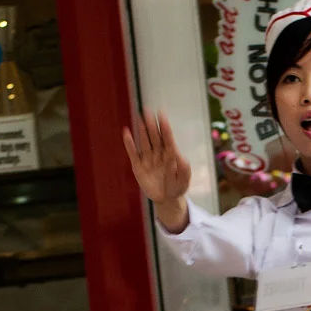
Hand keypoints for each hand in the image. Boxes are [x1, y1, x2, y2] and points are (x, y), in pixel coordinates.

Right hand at [123, 108, 195, 233]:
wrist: (166, 199)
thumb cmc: (177, 188)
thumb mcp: (184, 182)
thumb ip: (184, 171)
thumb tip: (182, 159)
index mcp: (170, 155)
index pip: (167, 139)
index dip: (164, 127)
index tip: (161, 114)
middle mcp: (158, 154)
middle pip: (155, 137)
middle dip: (152, 125)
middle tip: (147, 111)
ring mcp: (148, 159)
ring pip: (144, 142)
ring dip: (142, 130)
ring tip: (139, 117)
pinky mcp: (138, 166)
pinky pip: (133, 153)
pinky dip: (129, 144)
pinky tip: (126, 132)